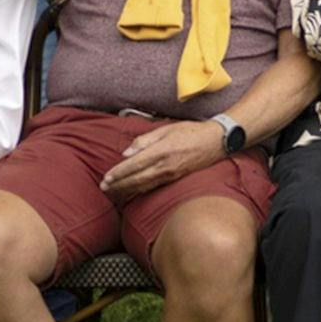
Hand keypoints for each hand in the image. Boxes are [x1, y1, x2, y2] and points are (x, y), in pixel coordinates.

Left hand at [99, 120, 226, 197]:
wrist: (216, 141)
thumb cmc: (191, 131)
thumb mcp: (166, 129)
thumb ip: (145, 140)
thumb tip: (126, 153)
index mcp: (160, 151)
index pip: (134, 165)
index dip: (118, 172)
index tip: (106, 178)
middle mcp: (164, 166)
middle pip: (136, 179)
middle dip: (118, 185)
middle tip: (104, 188)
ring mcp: (171, 175)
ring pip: (144, 186)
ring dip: (127, 190)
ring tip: (114, 192)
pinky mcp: (175, 179)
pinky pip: (154, 187)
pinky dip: (140, 190)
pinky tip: (132, 191)